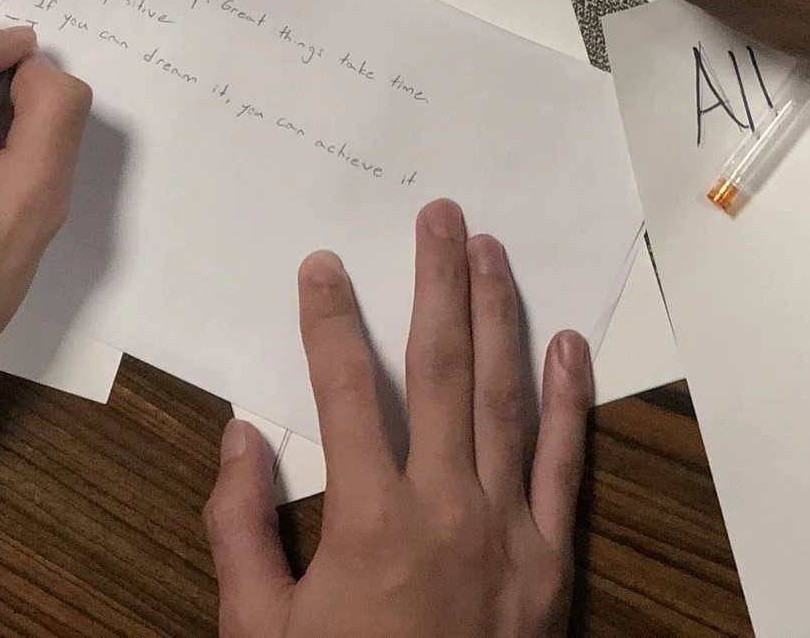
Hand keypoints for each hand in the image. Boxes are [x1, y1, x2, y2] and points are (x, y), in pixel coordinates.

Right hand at [206, 201, 590, 637]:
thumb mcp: (258, 634)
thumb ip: (242, 533)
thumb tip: (242, 438)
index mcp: (368, 520)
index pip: (345, 391)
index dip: (330, 322)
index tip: (324, 265)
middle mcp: (444, 508)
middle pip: (440, 369)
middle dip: (437, 284)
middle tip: (440, 215)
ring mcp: (506, 530)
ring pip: (503, 398)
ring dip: (498, 316)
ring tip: (492, 251)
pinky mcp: (550, 561)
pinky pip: (561, 463)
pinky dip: (567, 399)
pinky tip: (566, 343)